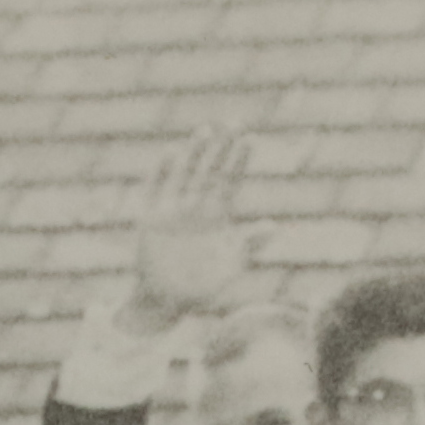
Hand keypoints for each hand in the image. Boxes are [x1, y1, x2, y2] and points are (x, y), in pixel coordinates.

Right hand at [116, 129, 257, 335]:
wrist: (166, 303)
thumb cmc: (202, 289)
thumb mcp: (230, 266)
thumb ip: (249, 244)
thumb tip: (274, 227)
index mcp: (217, 217)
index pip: (230, 181)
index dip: (240, 160)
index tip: (249, 137)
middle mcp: (196, 208)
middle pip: (210, 170)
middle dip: (222, 148)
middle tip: (234, 121)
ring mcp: (173, 211)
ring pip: (186, 174)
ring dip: (195, 153)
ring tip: (206, 130)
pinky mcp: (151, 219)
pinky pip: (157, 190)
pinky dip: (162, 172)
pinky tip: (171, 153)